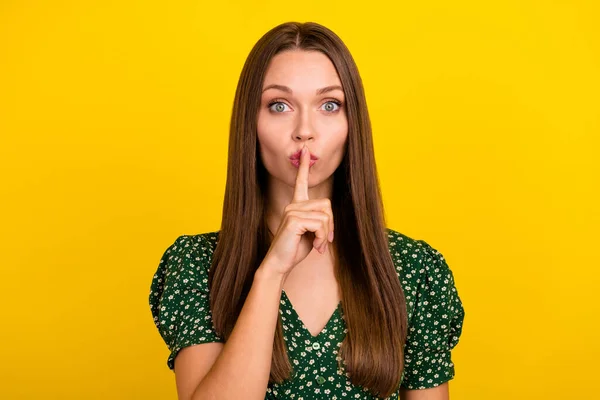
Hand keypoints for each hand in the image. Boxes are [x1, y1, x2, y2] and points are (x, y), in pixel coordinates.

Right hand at [261, 144, 334, 276]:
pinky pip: (320, 224)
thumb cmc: (294, 250)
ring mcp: (292, 211)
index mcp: (296, 206)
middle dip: (330, 225)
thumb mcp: (311, 233)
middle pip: (326, 205)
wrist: (279, 264)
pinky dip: (322, 238)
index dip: (303, 166)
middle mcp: (293, 205)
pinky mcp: (293, 220)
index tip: (305, 150)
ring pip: (324, 216)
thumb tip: (327, 218)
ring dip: (326, 234)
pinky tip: (315, 247)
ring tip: (318, 246)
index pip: (301, 182)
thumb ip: (319, 221)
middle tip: (324, 241)